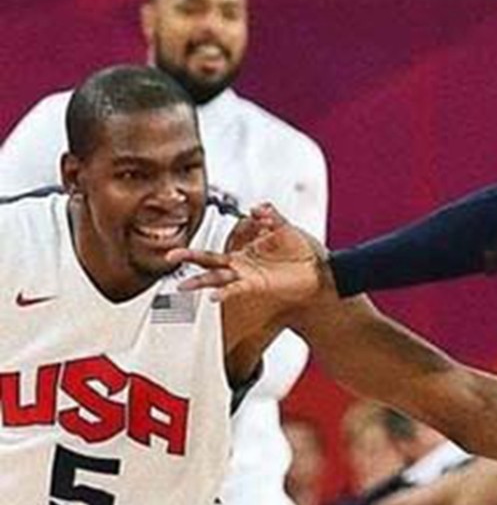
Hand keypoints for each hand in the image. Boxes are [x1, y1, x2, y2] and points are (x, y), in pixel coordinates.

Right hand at [173, 207, 330, 306]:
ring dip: (200, 282)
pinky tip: (213, 297)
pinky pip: (236, 289)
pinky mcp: (257, 286)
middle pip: (208, 261)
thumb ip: (271, 215)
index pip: (217, 248)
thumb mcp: (285, 227)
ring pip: (217, 278)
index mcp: (245, 252)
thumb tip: (256, 207)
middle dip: (188, 258)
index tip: (190, 240)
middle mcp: (242, 265)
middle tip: (169, 256)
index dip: (207, 244)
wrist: (318, 271)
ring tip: (183, 286)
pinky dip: (225, 292)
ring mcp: (248, 276)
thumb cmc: (302, 253)